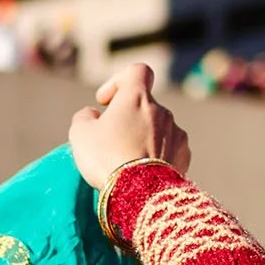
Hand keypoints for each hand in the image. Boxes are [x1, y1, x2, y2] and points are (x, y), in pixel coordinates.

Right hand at [68, 63, 189, 190]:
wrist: (139, 192)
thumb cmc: (106, 157)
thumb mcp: (80, 134)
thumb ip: (84, 117)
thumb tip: (92, 115)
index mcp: (136, 97)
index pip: (137, 71)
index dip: (119, 81)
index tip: (106, 102)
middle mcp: (161, 110)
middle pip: (143, 105)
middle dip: (128, 119)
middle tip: (110, 141)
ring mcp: (176, 132)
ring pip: (156, 128)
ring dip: (142, 137)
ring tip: (126, 161)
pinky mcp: (184, 154)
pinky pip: (168, 147)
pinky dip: (156, 155)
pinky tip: (143, 172)